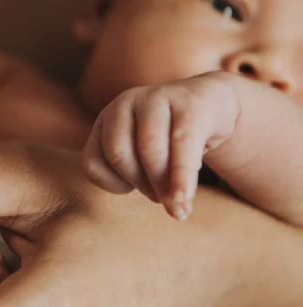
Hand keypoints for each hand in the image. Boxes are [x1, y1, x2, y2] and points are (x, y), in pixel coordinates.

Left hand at [82, 73, 239, 219]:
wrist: (213, 101)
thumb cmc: (173, 137)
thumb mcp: (145, 152)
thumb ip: (137, 174)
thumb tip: (159, 207)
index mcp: (106, 119)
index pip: (92, 162)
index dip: (113, 185)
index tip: (135, 191)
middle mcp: (124, 103)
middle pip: (118, 155)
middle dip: (141, 185)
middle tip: (163, 199)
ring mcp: (154, 98)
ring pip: (148, 150)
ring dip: (163, 185)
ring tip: (179, 202)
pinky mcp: (189, 104)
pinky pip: (182, 144)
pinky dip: (182, 177)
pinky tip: (185, 198)